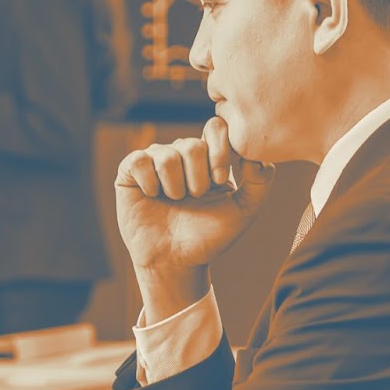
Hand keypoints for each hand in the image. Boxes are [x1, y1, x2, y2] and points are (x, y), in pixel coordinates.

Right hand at [115, 116, 273, 312]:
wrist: (175, 261)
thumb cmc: (209, 237)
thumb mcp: (244, 211)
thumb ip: (260, 182)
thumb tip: (256, 155)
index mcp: (208, 157)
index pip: (215, 128)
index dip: (219, 151)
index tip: (218, 180)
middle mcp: (181, 154)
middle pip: (191, 144)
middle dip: (197, 178)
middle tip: (194, 198)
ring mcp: (154, 161)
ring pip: (166, 155)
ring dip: (174, 186)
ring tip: (174, 202)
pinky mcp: (130, 171)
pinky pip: (139, 160)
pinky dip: (149, 182)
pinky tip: (153, 196)